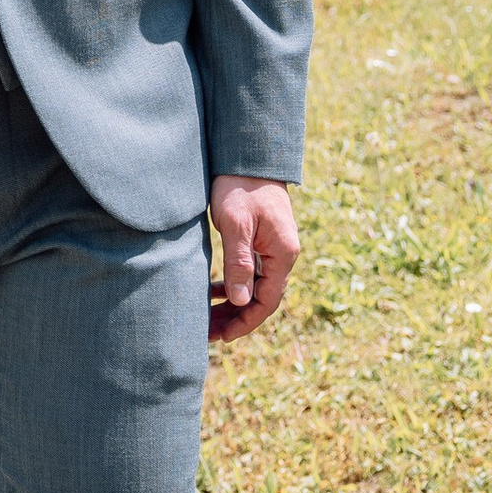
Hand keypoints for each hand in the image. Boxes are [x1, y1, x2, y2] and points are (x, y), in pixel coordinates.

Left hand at [208, 176, 298, 340]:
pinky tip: (215, 291)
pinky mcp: (263, 241)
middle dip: (236, 319)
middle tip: (208, 333)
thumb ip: (239, 262)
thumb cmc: (240, 186)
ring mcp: (274, 248)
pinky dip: (234, 285)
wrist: (248, 155)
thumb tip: (240, 301)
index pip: (267, 301)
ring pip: (255, 287)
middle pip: (262, 299)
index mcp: (282, 254)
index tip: (222, 336)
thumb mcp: (236, 223)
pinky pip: (252, 273)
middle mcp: (283, 255)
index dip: (245, 322)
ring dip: (234, 304)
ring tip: (208, 318)